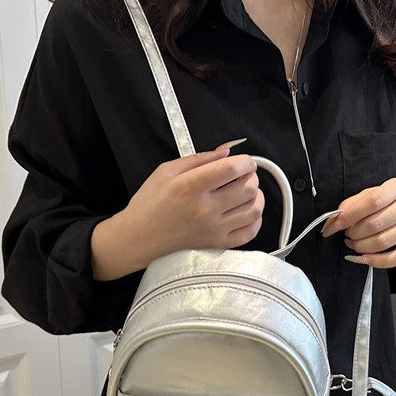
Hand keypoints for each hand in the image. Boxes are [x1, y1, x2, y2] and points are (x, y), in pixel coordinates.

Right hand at [91, 144, 263, 279]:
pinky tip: (248, 211)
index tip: (245, 162)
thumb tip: (225, 151)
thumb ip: (198, 158)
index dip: (245, 162)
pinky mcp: (217, 244)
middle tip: (246, 174)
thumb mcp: (165, 171)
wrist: (138, 238)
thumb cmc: (149, 205)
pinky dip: (256, 219)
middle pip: (247, 188)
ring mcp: (213, 230)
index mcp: (189, 188)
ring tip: (249, 190)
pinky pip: (250, 232)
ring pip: (253, 210)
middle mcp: (204, 210)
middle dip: (252, 176)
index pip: (231, 169)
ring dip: (257, 196)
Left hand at [321, 178, 395, 268]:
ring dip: (361, 247)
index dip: (349, 216)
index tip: (334, 225)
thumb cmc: (393, 201)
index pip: (372, 202)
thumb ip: (353, 203)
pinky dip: (376, 262)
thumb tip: (334, 219)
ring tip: (354, 243)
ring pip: (383, 242)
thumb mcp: (374, 193)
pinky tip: (364, 258)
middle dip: (354, 233)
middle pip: (375, 224)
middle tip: (348, 233)